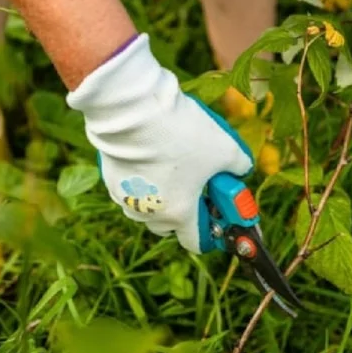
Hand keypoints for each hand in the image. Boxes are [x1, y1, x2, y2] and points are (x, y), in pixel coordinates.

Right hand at [66, 33, 253, 253]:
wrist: (133, 111)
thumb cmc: (182, 134)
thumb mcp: (226, 148)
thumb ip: (240, 166)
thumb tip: (240, 170)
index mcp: (179, 214)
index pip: (196, 242)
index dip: (212, 232)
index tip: (218, 215)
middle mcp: (149, 213)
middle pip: (172, 224)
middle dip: (187, 209)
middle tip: (199, 184)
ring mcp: (126, 198)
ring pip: (149, 206)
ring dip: (164, 194)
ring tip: (175, 164)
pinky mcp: (111, 179)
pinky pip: (132, 187)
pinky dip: (144, 178)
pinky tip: (153, 153)